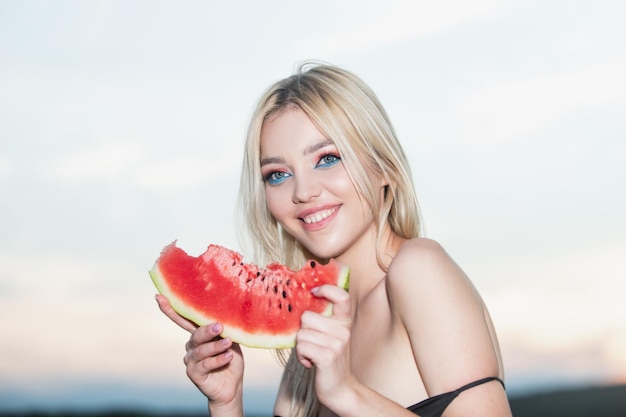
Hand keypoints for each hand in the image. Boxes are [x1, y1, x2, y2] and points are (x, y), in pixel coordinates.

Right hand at [155, 295, 243, 407]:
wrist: (232, 386)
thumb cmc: (230, 359)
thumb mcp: (230, 341)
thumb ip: (225, 330)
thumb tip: (225, 315)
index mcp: (199, 335)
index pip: (184, 320)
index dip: (170, 309)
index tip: (159, 297)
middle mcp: (192, 346)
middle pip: (195, 335)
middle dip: (206, 330)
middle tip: (220, 326)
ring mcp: (191, 360)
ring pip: (201, 350)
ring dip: (216, 346)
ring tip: (228, 343)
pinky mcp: (194, 373)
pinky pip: (204, 364)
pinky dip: (218, 359)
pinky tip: (228, 356)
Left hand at [295, 285, 354, 404]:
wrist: (339, 388)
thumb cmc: (328, 359)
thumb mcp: (330, 336)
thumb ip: (321, 320)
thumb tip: (298, 302)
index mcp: (345, 322)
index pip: (341, 296)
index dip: (326, 289)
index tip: (314, 291)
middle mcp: (343, 330)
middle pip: (307, 316)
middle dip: (303, 330)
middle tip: (312, 344)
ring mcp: (336, 344)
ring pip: (301, 333)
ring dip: (301, 346)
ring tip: (312, 354)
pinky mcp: (327, 357)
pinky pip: (301, 346)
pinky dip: (300, 356)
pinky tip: (310, 362)